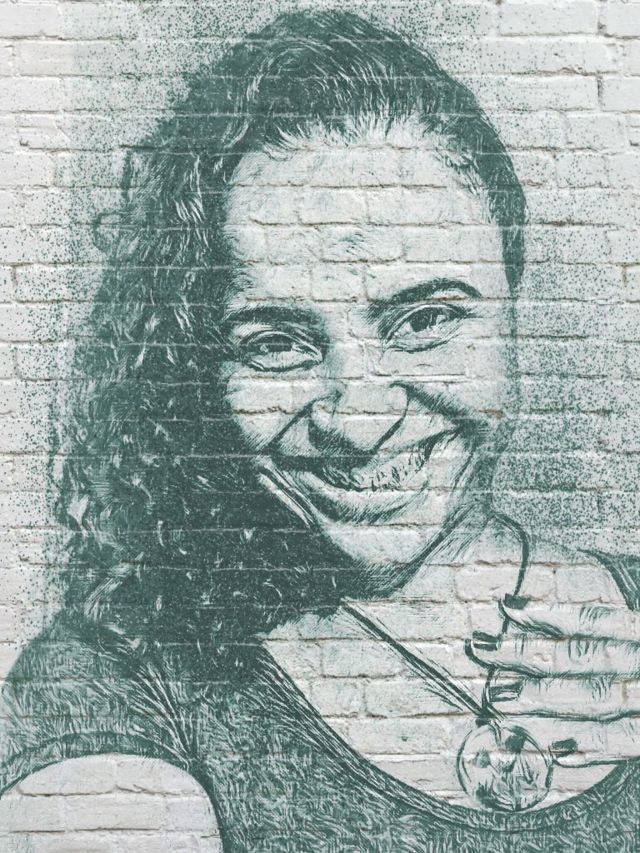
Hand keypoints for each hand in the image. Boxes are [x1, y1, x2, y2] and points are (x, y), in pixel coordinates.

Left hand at [467, 596, 639, 767]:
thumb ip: (615, 633)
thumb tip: (549, 619)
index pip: (591, 621)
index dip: (546, 614)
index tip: (506, 607)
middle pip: (578, 657)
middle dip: (525, 655)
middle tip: (481, 650)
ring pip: (592, 700)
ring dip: (542, 701)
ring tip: (498, 700)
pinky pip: (623, 743)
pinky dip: (589, 746)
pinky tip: (553, 751)